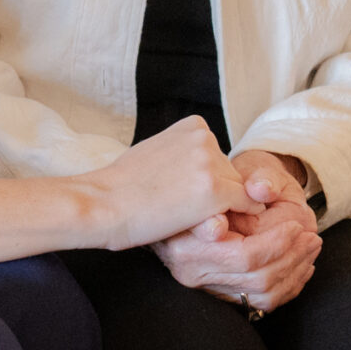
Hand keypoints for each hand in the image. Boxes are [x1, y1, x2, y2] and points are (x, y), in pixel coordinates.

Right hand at [85, 117, 256, 251]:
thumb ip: (184, 154)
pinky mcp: (217, 191)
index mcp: (193, 125)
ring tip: (185, 215)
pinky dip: (237, 218)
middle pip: (231, 173)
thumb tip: (206, 170)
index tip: (177, 190)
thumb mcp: (157, 152)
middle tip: (181, 207)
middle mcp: (205, 138)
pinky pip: (248, 206)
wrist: (102, 204)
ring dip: (222, 207)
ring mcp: (211, 164)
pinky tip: (210, 224)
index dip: (203, 179)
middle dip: (215, 192)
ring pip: (239, 191)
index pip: (218, 157)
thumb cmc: (122, 185)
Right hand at [153, 147, 320, 313]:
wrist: (195, 198)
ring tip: (310, 249)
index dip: (276, 243)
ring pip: (262, 293)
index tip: (296, 226)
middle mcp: (192, 271)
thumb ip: (250, 180)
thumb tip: (262, 190)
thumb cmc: (217, 181)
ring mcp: (206, 285)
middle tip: (313, 238)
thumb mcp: (234, 172)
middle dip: (292, 257)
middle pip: (256, 277)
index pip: (243, 255)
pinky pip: (261, 301)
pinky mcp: (220, 293)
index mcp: (187, 243)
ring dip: (295, 273)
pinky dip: (288, 286)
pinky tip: (301, 267)